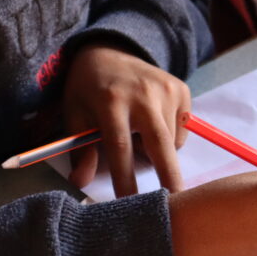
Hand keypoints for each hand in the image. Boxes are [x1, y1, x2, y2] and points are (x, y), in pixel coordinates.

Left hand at [63, 44, 190, 196]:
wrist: (108, 51)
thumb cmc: (88, 90)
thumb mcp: (75, 115)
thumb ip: (81, 150)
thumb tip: (80, 182)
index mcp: (111, 101)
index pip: (119, 146)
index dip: (125, 178)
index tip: (130, 204)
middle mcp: (142, 94)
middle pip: (159, 144)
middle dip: (169, 176)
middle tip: (176, 202)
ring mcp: (166, 90)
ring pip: (170, 141)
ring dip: (159, 153)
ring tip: (138, 137)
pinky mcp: (181, 89)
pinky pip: (180, 130)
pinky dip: (170, 138)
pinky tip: (152, 123)